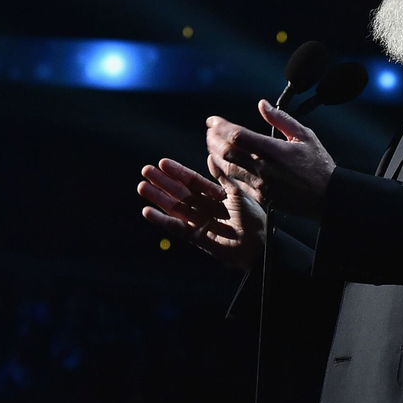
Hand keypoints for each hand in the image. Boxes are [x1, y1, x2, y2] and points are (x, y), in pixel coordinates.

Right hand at [137, 157, 265, 270]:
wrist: (260, 244)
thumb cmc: (254, 218)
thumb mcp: (238, 193)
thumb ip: (222, 177)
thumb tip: (210, 157)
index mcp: (215, 196)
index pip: (192, 181)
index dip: (177, 172)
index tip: (163, 162)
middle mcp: (205, 208)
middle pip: (180, 192)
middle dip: (163, 182)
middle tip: (146, 170)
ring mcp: (200, 222)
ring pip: (175, 208)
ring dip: (158, 198)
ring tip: (142, 186)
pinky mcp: (196, 238)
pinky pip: (176, 228)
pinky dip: (161, 220)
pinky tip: (147, 211)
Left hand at [206, 99, 335, 217]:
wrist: (327, 197)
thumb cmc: (319, 165)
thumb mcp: (304, 136)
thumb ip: (281, 119)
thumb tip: (262, 104)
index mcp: (275, 150)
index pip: (238, 135)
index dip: (221, 126)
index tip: (213, 120)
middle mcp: (264, 168)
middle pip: (228, 151)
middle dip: (214, 139)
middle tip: (209, 130)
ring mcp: (261, 185)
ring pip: (227, 168)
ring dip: (215, 154)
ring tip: (211, 144)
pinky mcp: (260, 198)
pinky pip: (234, 183)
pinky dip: (222, 172)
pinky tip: (218, 163)